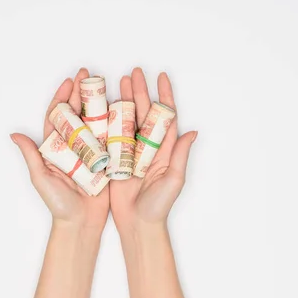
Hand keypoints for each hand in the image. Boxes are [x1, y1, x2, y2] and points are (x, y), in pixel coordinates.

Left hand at [12, 68, 109, 230]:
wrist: (80, 223)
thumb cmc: (58, 204)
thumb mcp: (41, 178)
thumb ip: (31, 155)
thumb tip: (14, 135)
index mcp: (55, 148)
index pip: (58, 117)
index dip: (62, 98)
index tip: (69, 82)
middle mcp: (73, 147)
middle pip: (77, 114)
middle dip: (82, 93)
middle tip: (88, 76)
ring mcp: (90, 152)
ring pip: (94, 122)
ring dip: (99, 104)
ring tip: (105, 85)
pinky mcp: (106, 160)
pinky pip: (111, 138)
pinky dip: (114, 123)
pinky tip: (120, 108)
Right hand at [110, 68, 196, 232]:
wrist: (138, 223)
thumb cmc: (159, 205)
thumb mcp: (174, 180)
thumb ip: (180, 155)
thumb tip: (192, 131)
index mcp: (164, 148)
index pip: (165, 116)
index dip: (164, 95)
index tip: (161, 77)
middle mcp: (147, 146)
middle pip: (144, 112)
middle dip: (140, 91)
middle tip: (134, 73)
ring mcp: (130, 151)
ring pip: (127, 119)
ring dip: (124, 100)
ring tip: (119, 82)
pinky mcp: (115, 159)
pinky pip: (111, 135)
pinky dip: (108, 119)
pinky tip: (104, 105)